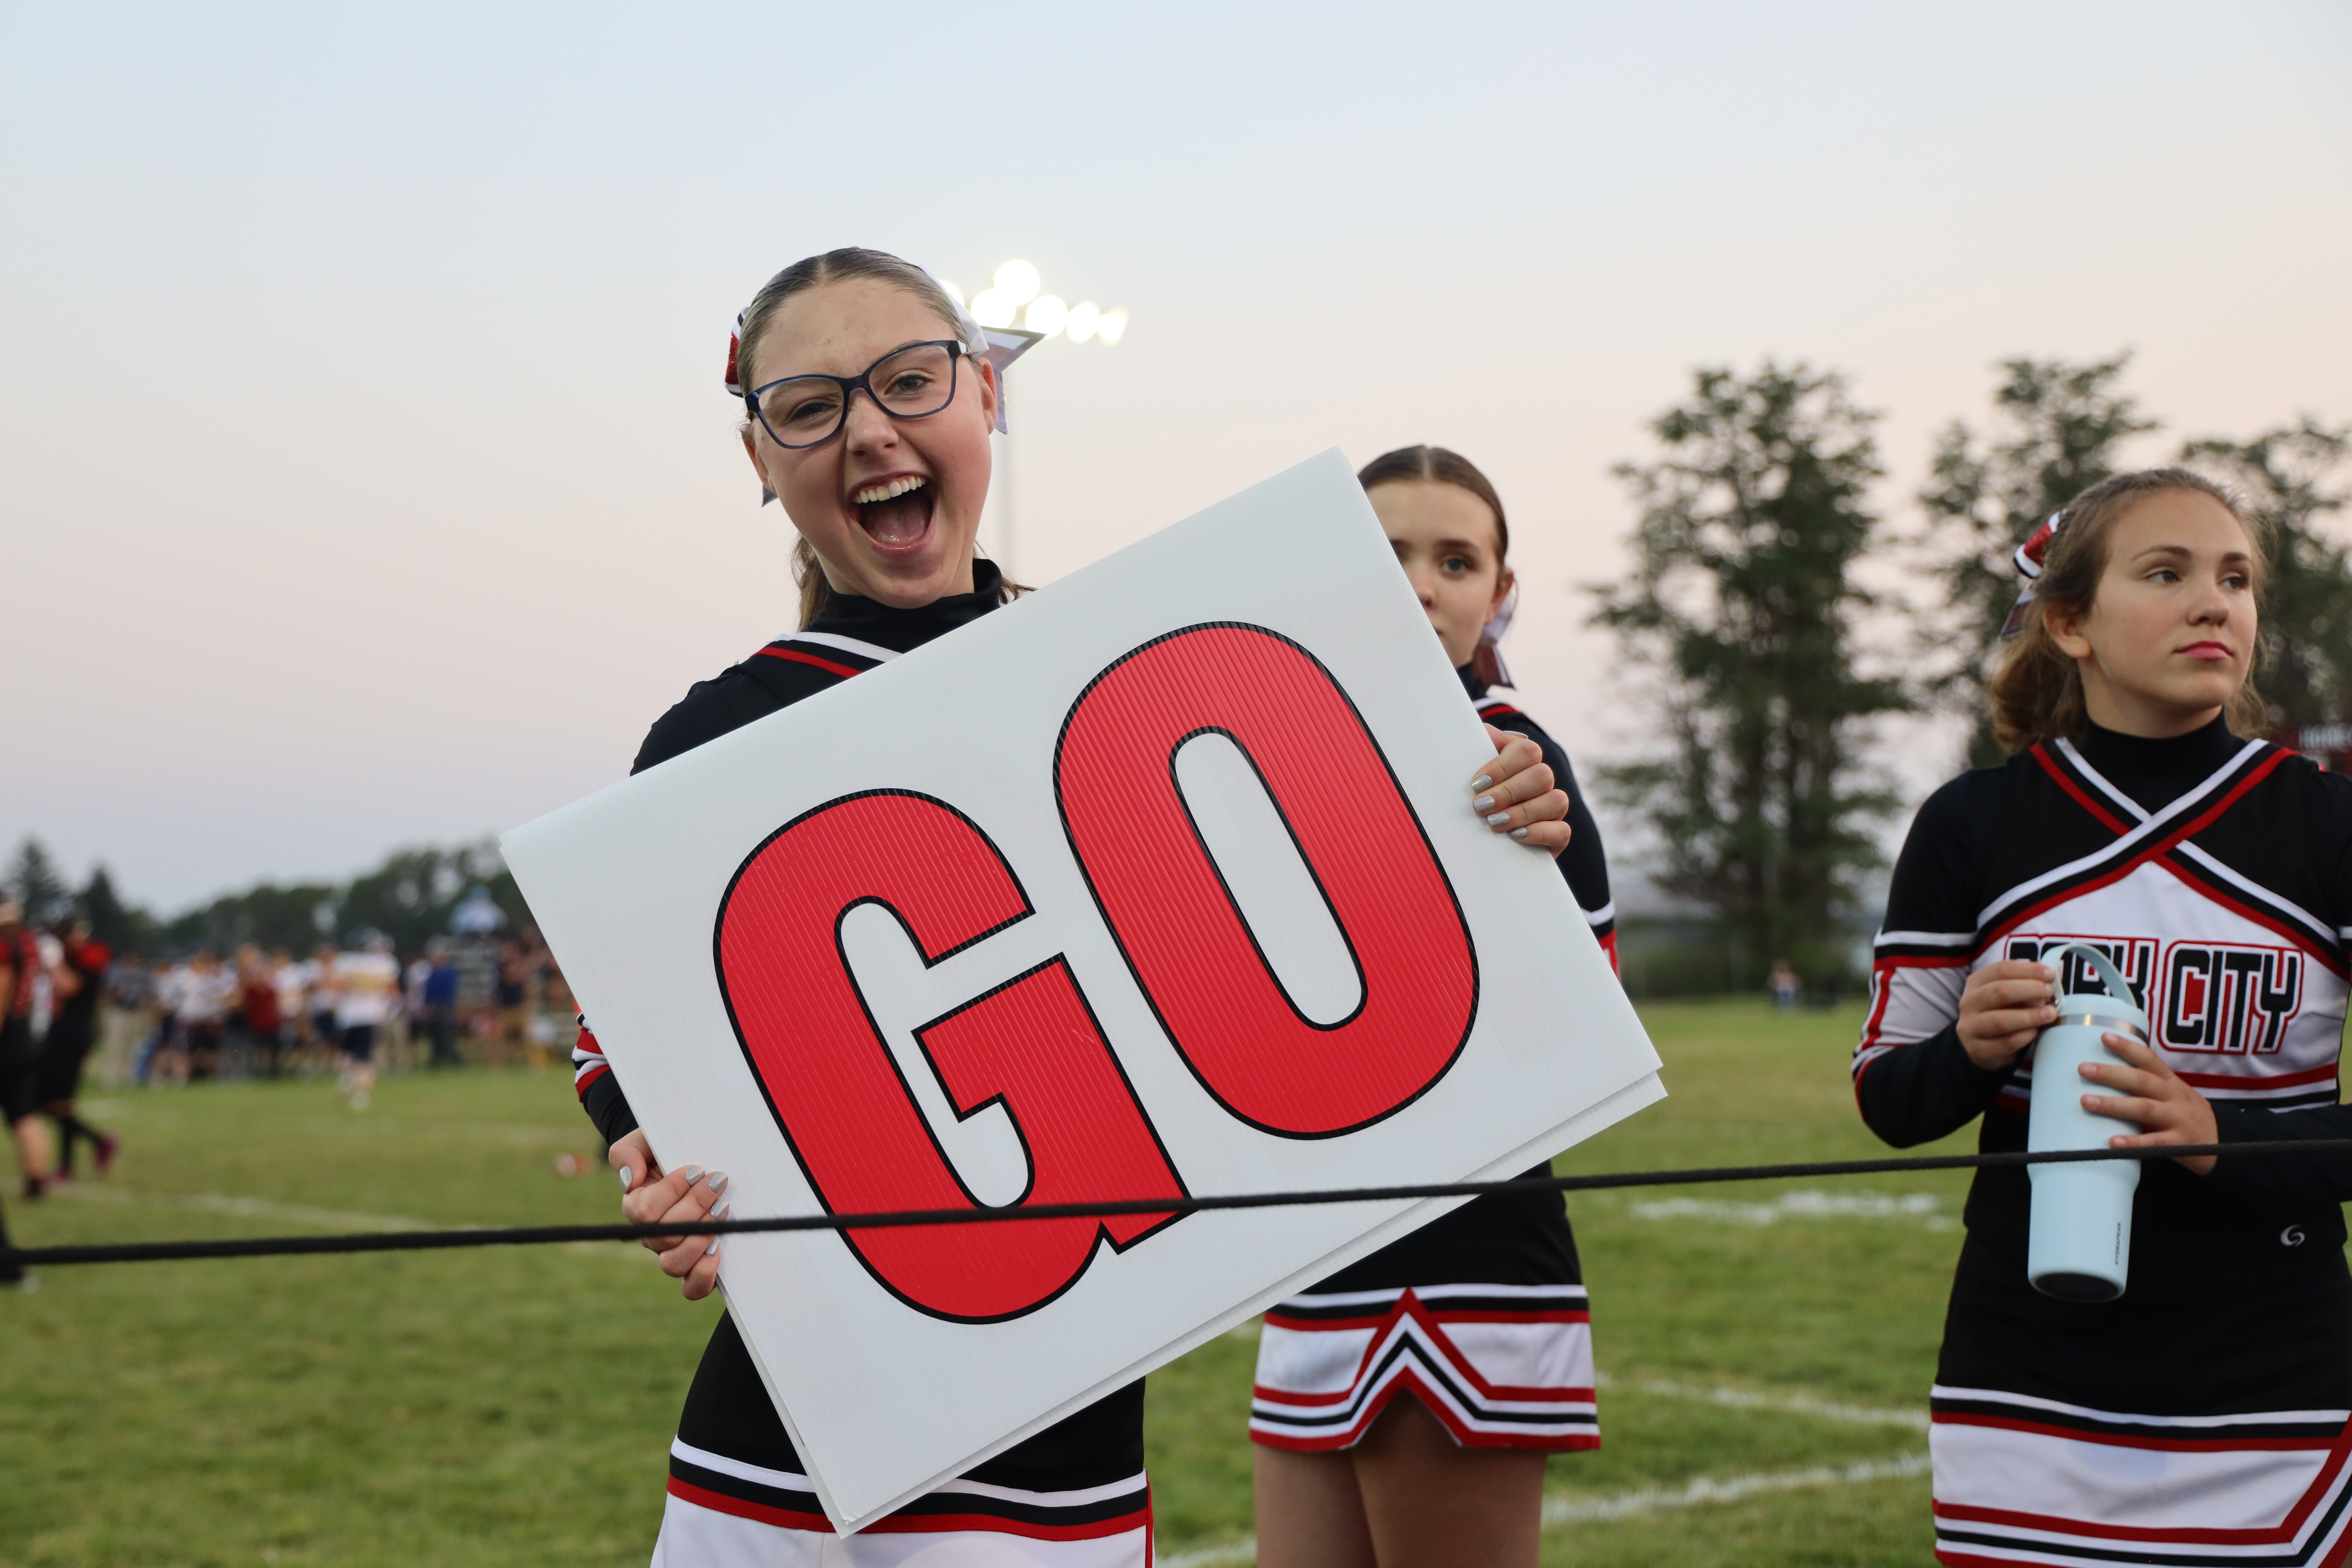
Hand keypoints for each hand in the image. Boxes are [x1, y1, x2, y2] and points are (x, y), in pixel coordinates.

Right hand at [609, 1129, 728, 1299]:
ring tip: (724, 1209)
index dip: (672, 1190)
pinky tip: (718, 1250)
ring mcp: (673, 1252)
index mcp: (637, 1206)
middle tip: (719, 1181)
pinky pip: (692, 1287)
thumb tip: (631, 1180)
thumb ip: (628, 1153)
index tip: (697, 1168)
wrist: (698, 1157)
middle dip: (696, 1205)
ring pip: (674, 1264)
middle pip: (665, 1236)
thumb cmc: (670, 1148)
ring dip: (702, 1236)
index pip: (645, 1211)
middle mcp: (652, 1235)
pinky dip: (704, 1275)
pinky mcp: (697, 1266)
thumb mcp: (646, 1140)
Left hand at [1471, 724, 1570, 856]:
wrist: (1461, 836)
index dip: (1502, 767)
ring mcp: (1552, 808)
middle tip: (1480, 807)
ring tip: (1494, 823)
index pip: (1527, 751)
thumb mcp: (1462, 766)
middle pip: (1542, 775)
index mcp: (1522, 759)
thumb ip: (1474, 744)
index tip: (1476, 784)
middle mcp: (1541, 781)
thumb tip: (1486, 736)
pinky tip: (1514, 836)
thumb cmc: (1462, 795)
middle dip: (1509, 792)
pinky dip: (1539, 833)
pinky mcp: (1556, 836)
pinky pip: (1562, 831)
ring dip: (1523, 812)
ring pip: (1557, 800)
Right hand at [1956, 960, 2053, 1070]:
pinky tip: (2036, 1032)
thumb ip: (2027, 984)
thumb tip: (2053, 978)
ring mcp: (1971, 1027)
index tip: (2050, 974)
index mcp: (1976, 983)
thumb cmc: (2001, 1013)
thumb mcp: (2009, 994)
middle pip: (1999, 991)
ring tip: (2050, 1013)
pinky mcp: (1978, 1050)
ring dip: (2029, 1016)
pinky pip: (2006, 1043)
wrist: (1981, 1046)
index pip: (2000, 970)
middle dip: (2029, 989)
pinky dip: (2025, 1036)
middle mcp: (1969, 1003)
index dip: (2028, 970)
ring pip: (2000, 1020)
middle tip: (2050, 992)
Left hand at [2079, 1032, 2217, 1175]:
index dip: (2128, 1047)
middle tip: (2083, 1068)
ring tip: (2086, 1101)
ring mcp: (2178, 1119)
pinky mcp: (2180, 1143)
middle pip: (2142, 1081)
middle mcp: (2174, 1097)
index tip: (2103, 1036)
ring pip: (2145, 1108)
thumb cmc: (2186, 1115)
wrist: (2224, 1143)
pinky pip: (2154, 1142)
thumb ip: (2146, 1085)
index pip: (2149, 1059)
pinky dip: (2133, 1142)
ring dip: (2114, 1105)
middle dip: (2112, 1074)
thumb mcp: (2172, 1094)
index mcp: (2170, 1082)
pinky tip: (2112, 1142)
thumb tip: (2103, 1073)